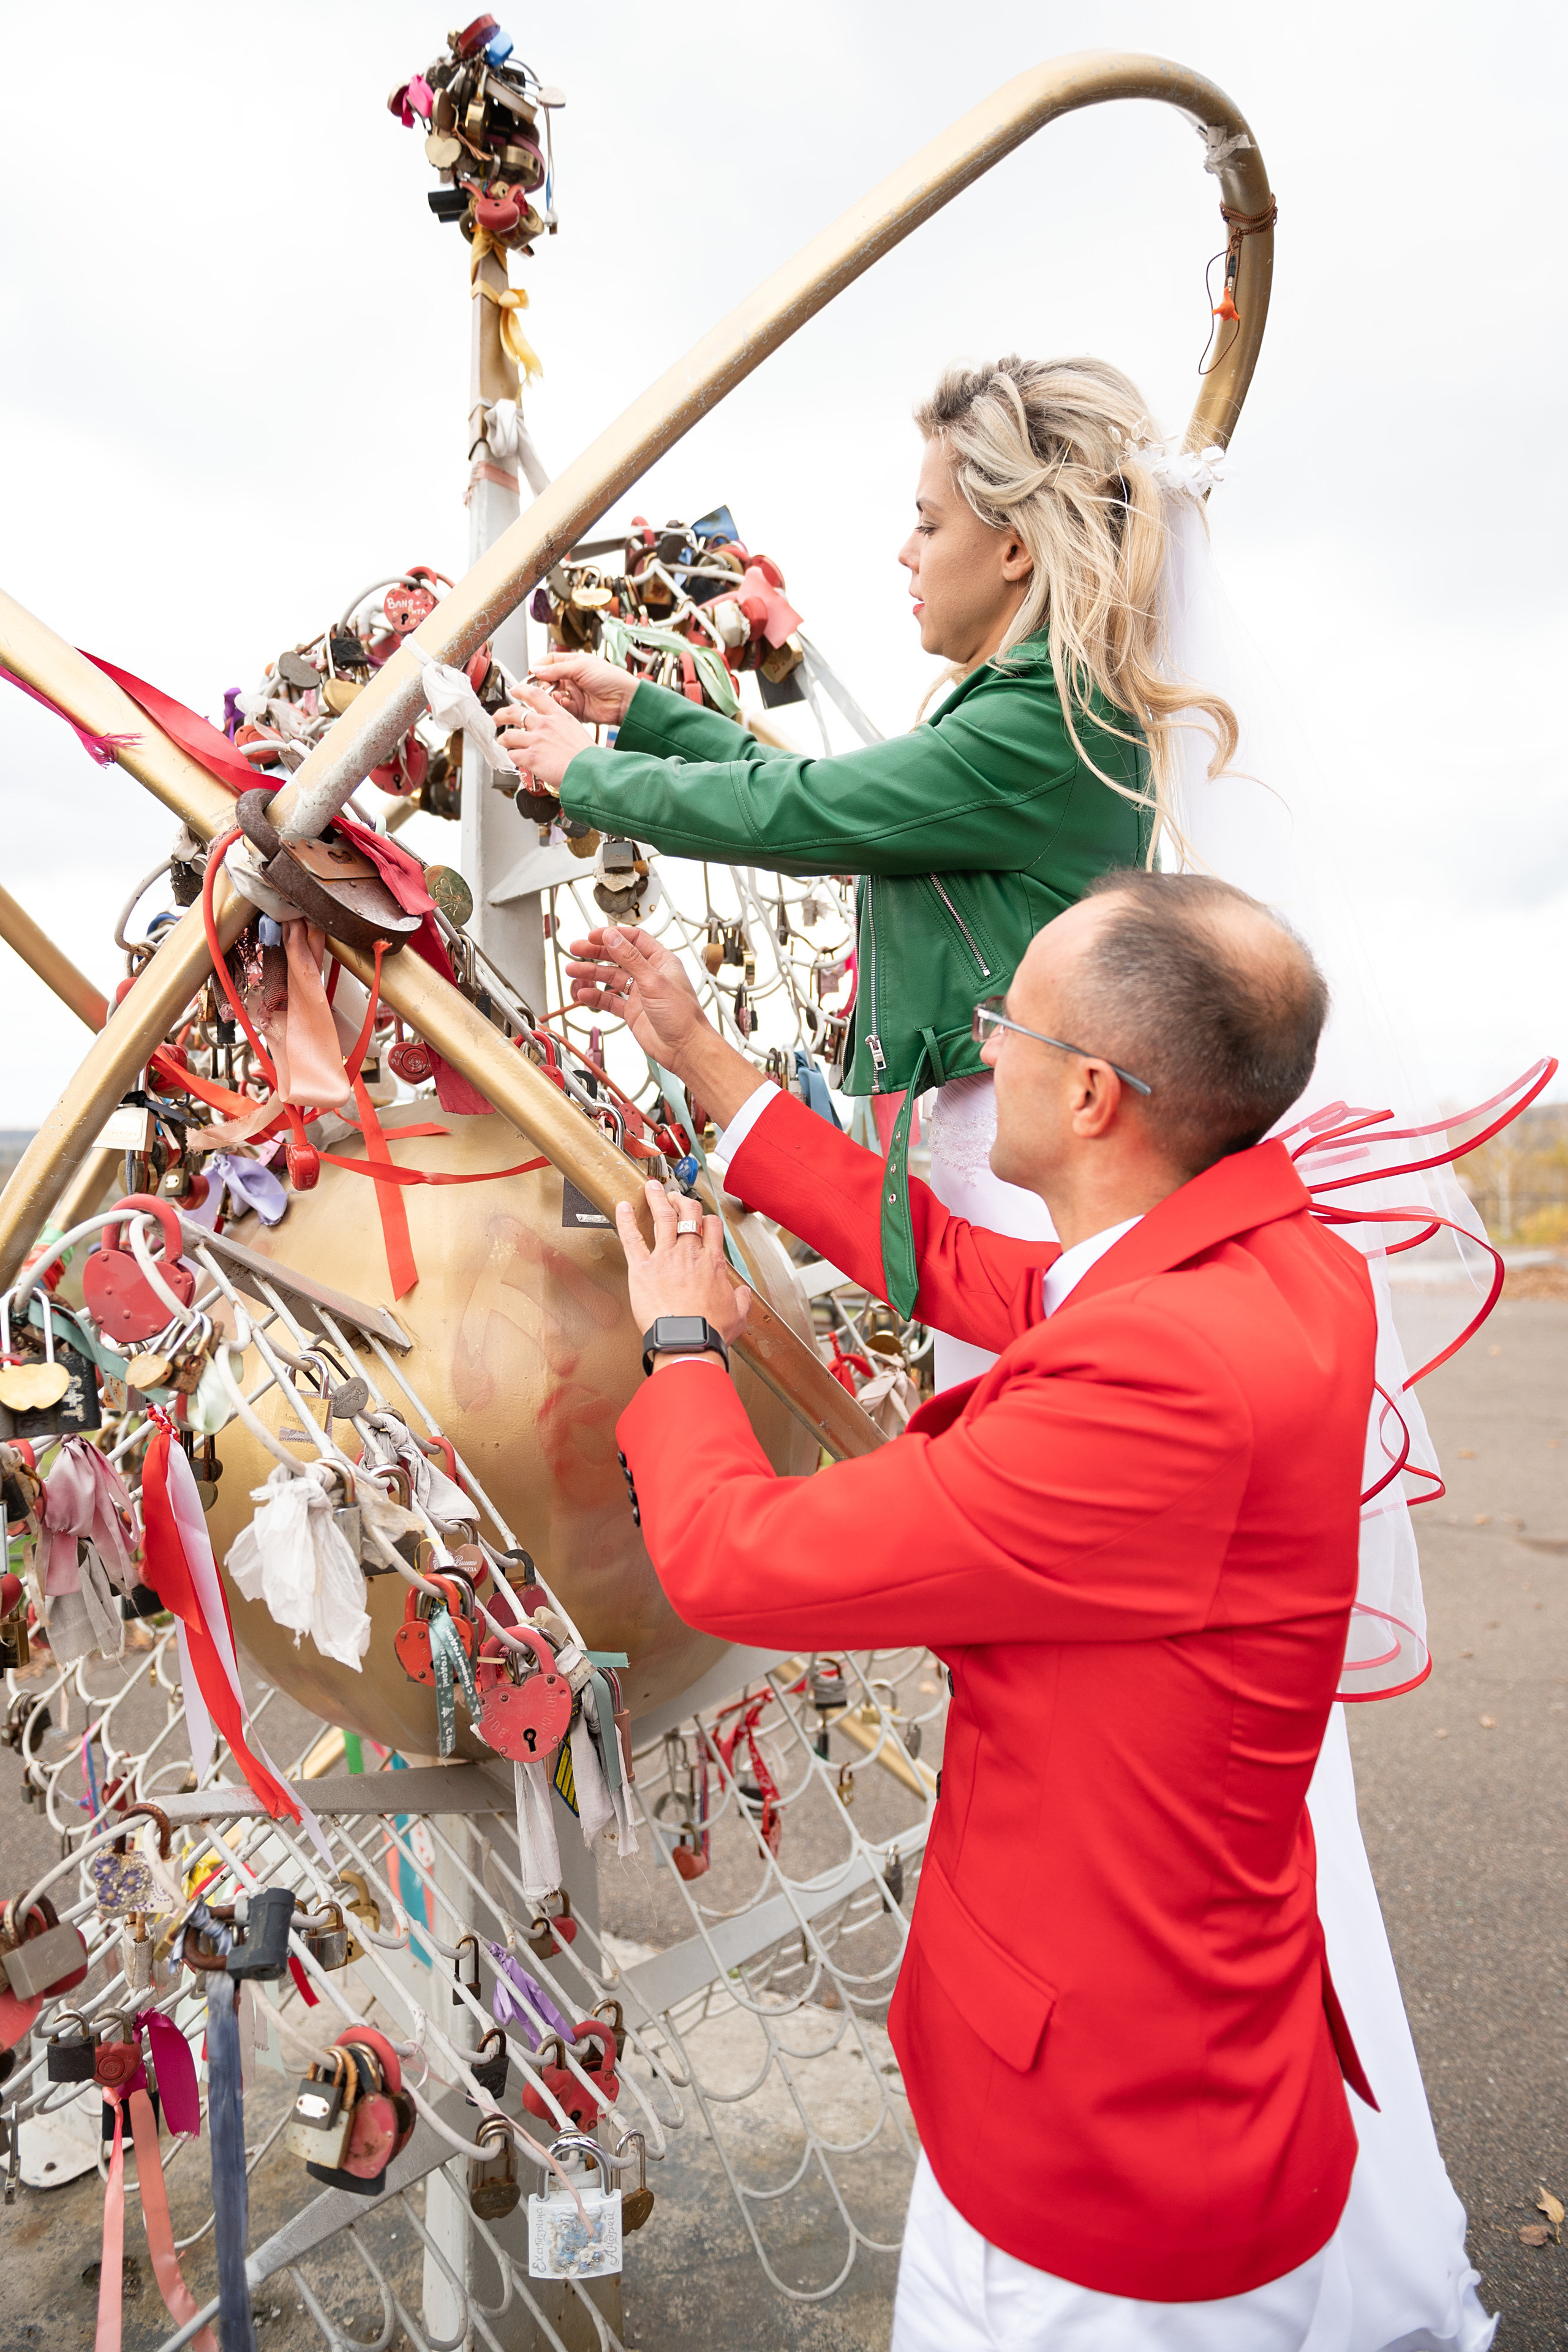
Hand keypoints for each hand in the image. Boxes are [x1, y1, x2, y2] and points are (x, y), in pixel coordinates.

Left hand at [496, 684, 594, 792]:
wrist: (589, 771)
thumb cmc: (588, 756)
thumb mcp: (576, 731)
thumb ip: (561, 727)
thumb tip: (554, 732)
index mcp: (558, 716)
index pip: (535, 694)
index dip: (521, 690)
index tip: (514, 691)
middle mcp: (544, 724)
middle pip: (514, 712)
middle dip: (500, 715)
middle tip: (496, 718)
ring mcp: (536, 740)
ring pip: (508, 735)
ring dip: (503, 739)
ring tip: (502, 743)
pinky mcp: (531, 757)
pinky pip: (513, 755)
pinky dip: (512, 757)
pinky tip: (516, 759)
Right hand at [529, 652, 637, 726]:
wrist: (625, 700)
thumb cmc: (611, 678)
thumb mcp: (581, 667)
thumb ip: (557, 669)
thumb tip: (536, 669)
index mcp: (574, 664)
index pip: (549, 662)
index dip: (540, 667)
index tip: (532, 673)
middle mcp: (572, 678)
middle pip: (548, 680)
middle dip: (544, 684)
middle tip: (545, 687)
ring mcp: (574, 694)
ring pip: (553, 695)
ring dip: (552, 696)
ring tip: (558, 695)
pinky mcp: (577, 710)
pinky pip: (562, 708)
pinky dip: (562, 706)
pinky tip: (567, 703)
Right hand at [565, 925, 708, 1067]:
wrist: (685, 1048)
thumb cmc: (682, 1016)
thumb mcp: (654, 981)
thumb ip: (631, 958)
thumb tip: (613, 937)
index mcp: (661, 961)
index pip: (633, 939)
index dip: (612, 935)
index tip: (593, 935)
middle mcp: (650, 975)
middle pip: (618, 956)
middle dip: (596, 952)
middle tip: (576, 949)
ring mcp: (640, 993)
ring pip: (611, 978)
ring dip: (592, 973)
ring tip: (573, 970)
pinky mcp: (632, 1011)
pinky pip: (610, 1000)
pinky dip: (596, 996)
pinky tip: (584, 994)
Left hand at [615, 1180, 751, 1352]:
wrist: (688, 1341)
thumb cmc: (710, 1331)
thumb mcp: (737, 1315)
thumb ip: (741, 1299)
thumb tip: (743, 1294)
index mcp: (712, 1262)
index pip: (711, 1226)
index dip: (706, 1218)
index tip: (701, 1218)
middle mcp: (690, 1253)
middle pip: (688, 1214)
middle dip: (682, 1201)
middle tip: (675, 1197)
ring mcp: (665, 1257)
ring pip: (663, 1217)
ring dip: (657, 1198)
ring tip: (651, 1188)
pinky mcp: (643, 1268)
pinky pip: (632, 1238)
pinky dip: (626, 1220)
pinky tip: (622, 1207)